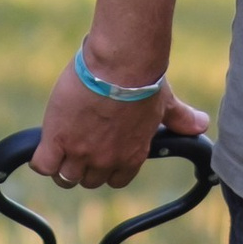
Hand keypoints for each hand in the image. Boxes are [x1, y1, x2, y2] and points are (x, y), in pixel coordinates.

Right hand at [31, 59, 207, 191]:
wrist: (120, 62)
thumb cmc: (144, 78)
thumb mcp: (166, 103)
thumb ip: (181, 118)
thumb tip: (201, 125)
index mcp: (131, 155)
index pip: (116, 180)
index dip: (106, 167)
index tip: (101, 152)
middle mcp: (106, 159)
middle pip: (88, 181)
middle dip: (83, 166)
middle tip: (77, 144)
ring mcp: (81, 151)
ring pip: (64, 177)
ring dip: (61, 165)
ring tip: (59, 145)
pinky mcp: (58, 139)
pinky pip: (42, 165)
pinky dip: (41, 160)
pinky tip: (45, 145)